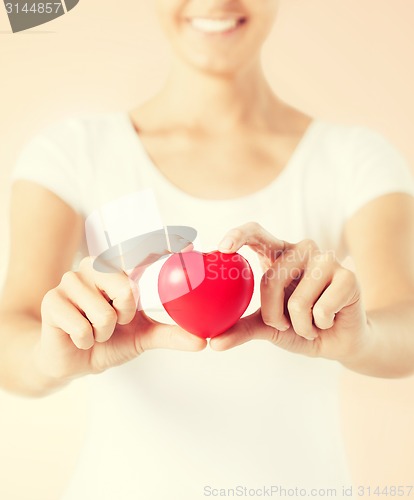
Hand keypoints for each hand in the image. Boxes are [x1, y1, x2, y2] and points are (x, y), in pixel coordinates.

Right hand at [37, 255, 205, 380]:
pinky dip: (86, 340)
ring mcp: (70, 280)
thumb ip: (171, 335)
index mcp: (118, 270)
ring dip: (104, 332)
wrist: (73, 361)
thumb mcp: (143, 337)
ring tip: (96, 330)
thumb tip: (203, 341)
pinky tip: (79, 337)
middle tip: (115, 321)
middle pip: (125, 288)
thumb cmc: (109, 340)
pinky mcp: (52, 300)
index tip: (189, 246)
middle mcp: (94, 267)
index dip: (164, 247)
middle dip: (124, 315)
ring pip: (103, 312)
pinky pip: (82, 327)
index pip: (140, 254)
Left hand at [210, 222, 370, 361]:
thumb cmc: (298, 327)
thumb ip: (241, 329)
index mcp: (277, 254)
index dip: (239, 235)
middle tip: (285, 324)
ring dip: (300, 325)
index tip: (223, 248)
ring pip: (297, 301)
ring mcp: (326, 259)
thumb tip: (214, 343)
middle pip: (271, 280)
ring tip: (312, 322)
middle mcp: (301, 250)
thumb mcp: (266, 326)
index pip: (256, 233)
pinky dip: (321, 325)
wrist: (337, 341)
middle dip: (273, 315)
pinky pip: (322, 309)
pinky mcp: (348, 275)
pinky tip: (330, 319)